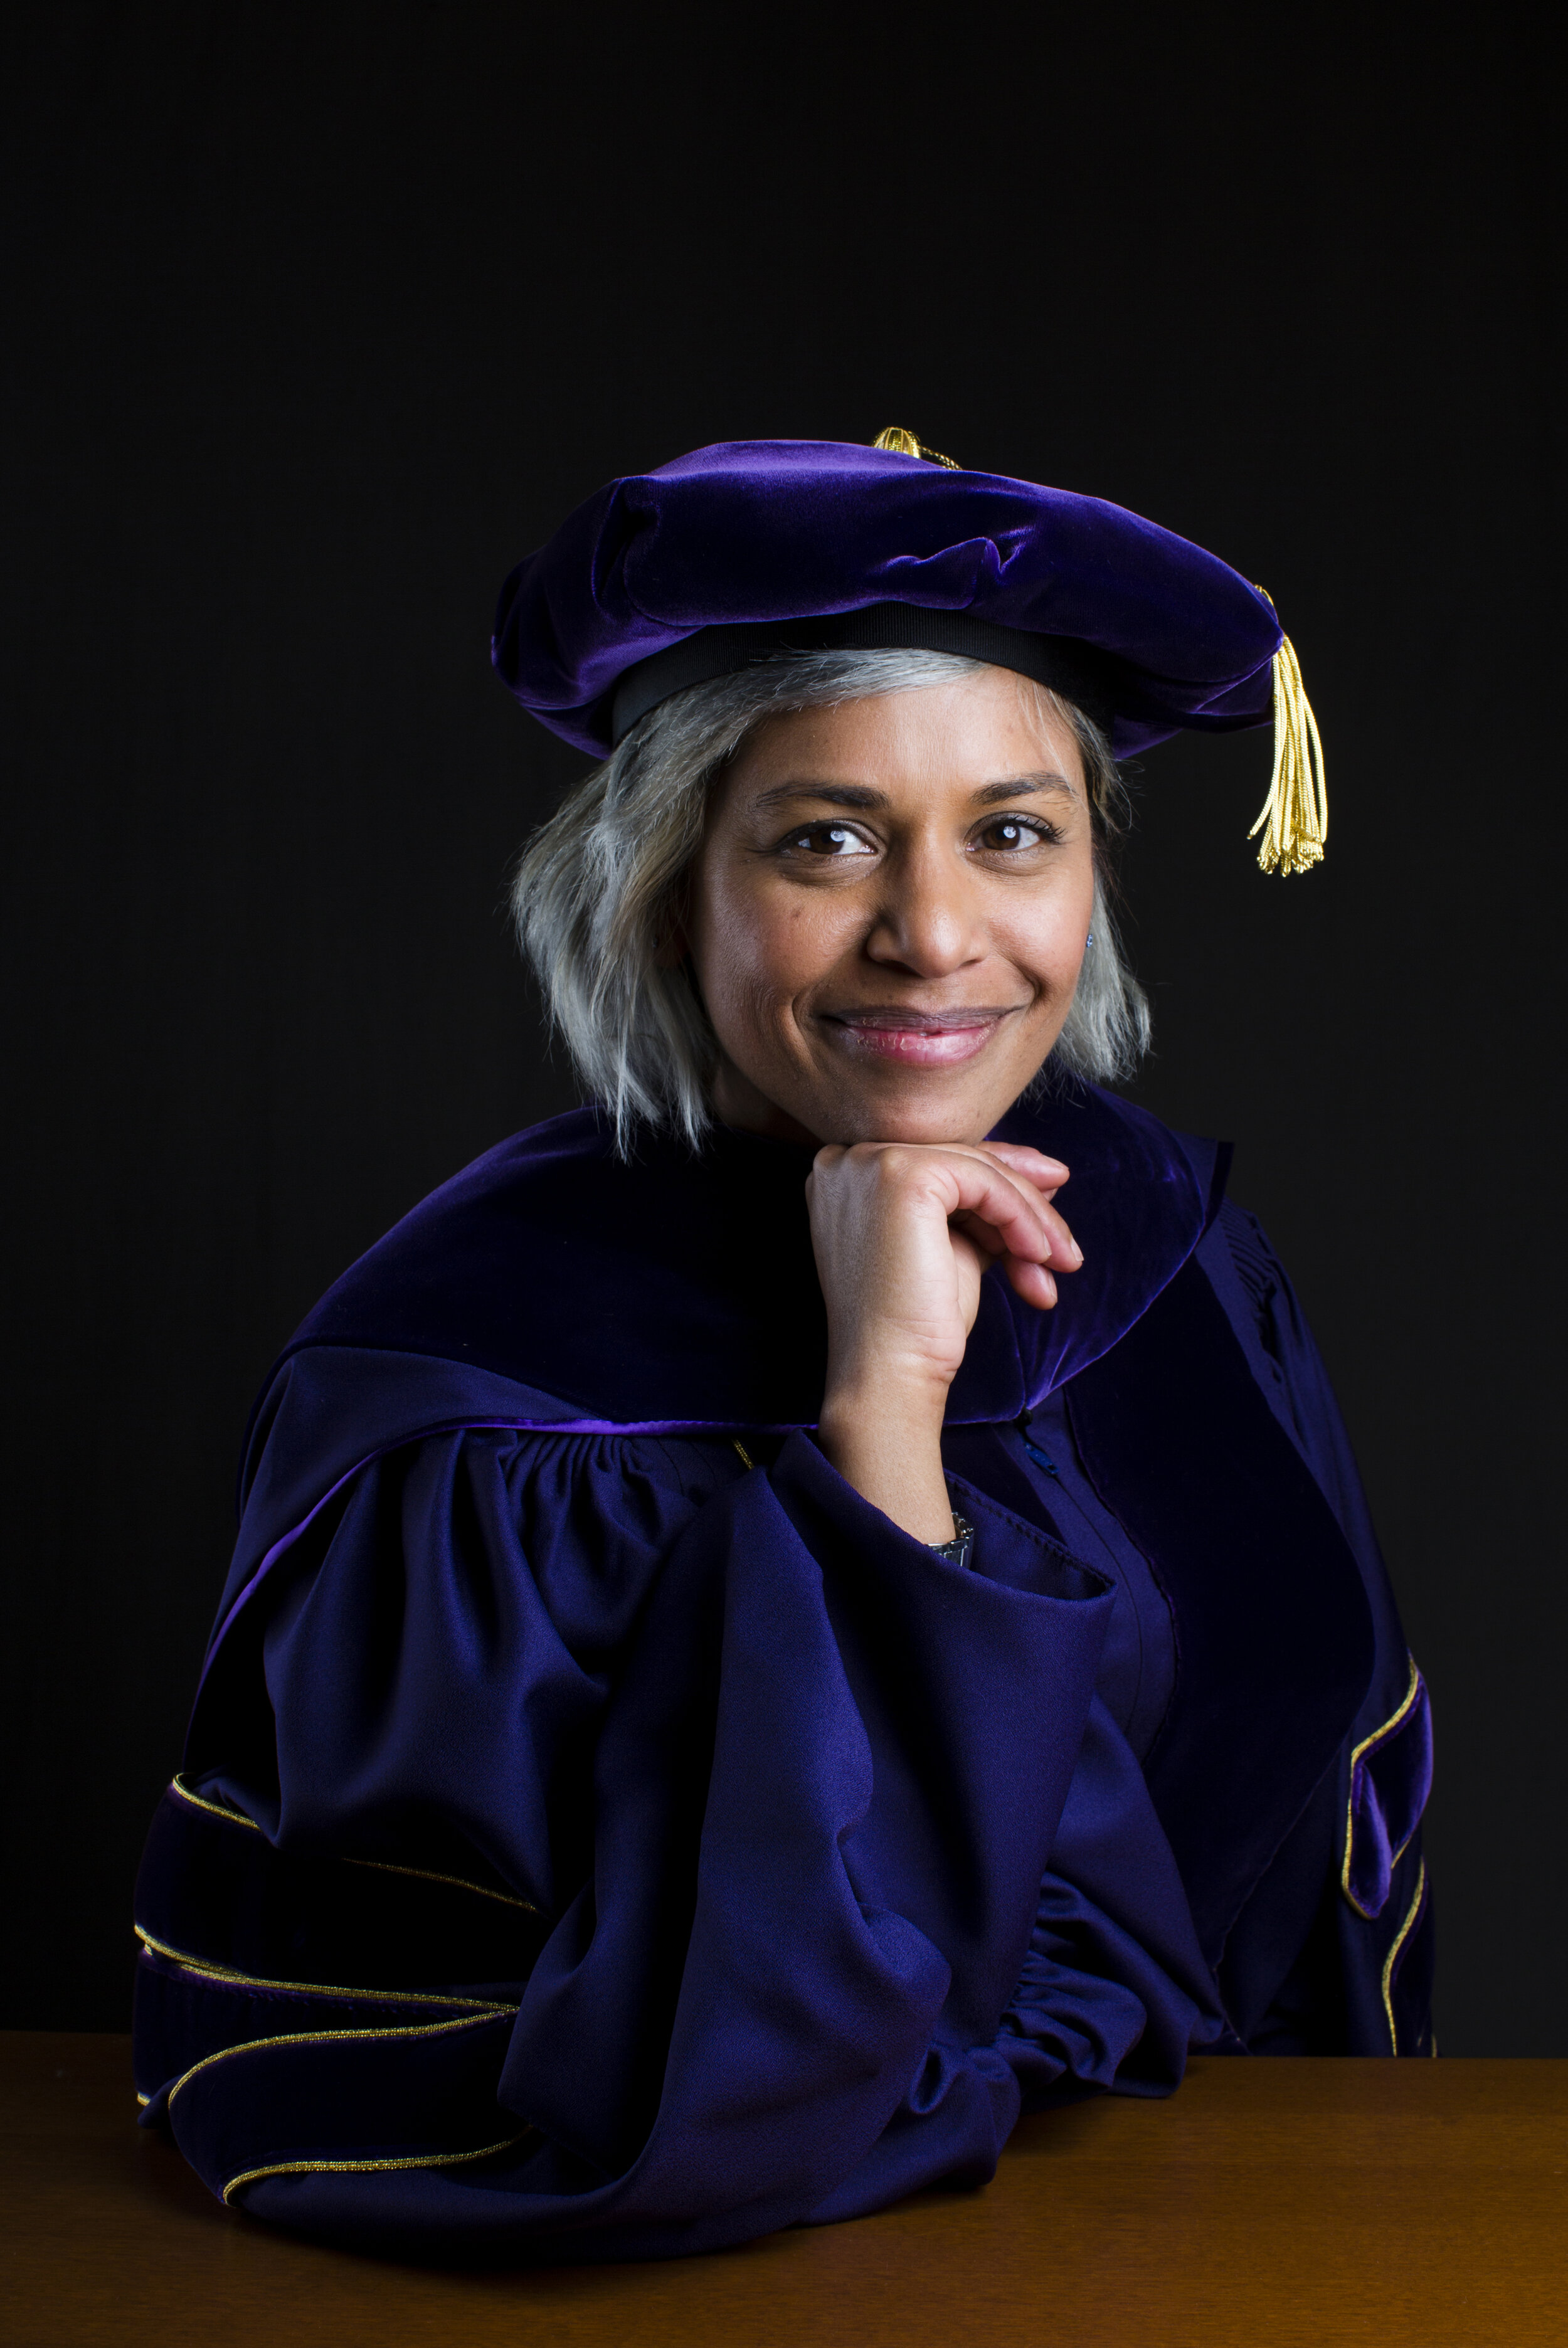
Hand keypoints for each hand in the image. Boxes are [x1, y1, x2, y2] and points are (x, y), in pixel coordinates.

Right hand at [806, 1142, 1078, 1541]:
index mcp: (845, 1176)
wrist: (890, 1372)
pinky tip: (1039, 1257)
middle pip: (959, 1162)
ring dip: (1031, 1217)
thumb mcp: (954, 1246)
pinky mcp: (902, 1174)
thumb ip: (986, 1208)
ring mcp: (870, 1163)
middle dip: (1023, 1199)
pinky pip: (983, 1182)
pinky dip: (1020, 1217)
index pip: (937, 1162)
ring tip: (1062, 1263)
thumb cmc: (915, 1323)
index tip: (1051, 1194)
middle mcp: (846, 1160)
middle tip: (1066, 1234)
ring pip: (977, 1170)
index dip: (999, 1179)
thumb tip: (1046, 1174)